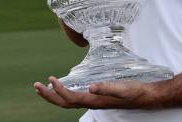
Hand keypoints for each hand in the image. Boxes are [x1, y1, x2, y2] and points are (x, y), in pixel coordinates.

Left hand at [33, 77, 161, 109]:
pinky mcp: (97, 98)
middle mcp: (91, 103)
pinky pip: (76, 98)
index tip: (50, 79)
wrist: (146, 96)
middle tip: (35, 85)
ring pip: (68, 102)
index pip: (70, 98)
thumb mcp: (122, 88)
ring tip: (43, 87)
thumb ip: (107, 88)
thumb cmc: (135, 92)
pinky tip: (65, 86)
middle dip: (48, 96)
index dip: (58, 90)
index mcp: (94, 100)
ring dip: (54, 95)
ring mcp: (94, 101)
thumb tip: (91, 87)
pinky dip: (66, 93)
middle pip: (64, 103)